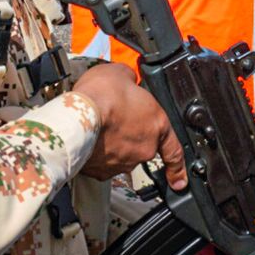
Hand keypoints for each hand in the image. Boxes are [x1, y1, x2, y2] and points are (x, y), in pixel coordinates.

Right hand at [72, 63, 185, 186]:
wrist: (74, 117)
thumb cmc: (101, 96)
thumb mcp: (122, 73)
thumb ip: (131, 81)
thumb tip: (128, 81)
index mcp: (156, 125)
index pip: (174, 151)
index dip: (178, 167)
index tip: (179, 180)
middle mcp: (143, 149)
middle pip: (141, 146)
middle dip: (129, 134)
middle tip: (114, 118)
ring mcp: (122, 163)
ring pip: (120, 155)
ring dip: (112, 143)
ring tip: (98, 124)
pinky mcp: (100, 171)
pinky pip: (102, 163)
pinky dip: (96, 153)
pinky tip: (88, 138)